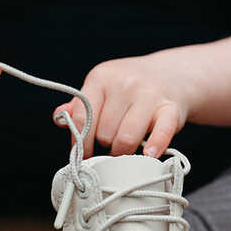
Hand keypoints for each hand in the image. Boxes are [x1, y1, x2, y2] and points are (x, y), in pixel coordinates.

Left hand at [53, 54, 194, 158]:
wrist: (172, 75)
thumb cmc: (131, 87)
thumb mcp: (102, 88)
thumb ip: (80, 105)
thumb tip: (59, 118)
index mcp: (101, 77)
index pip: (81, 117)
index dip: (80, 142)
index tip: (83, 156)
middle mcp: (125, 83)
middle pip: (104, 133)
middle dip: (105, 146)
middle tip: (111, 146)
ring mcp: (149, 95)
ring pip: (126, 139)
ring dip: (124, 152)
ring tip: (126, 150)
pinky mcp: (171, 108)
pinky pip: (160, 134)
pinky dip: (153, 148)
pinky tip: (149, 155)